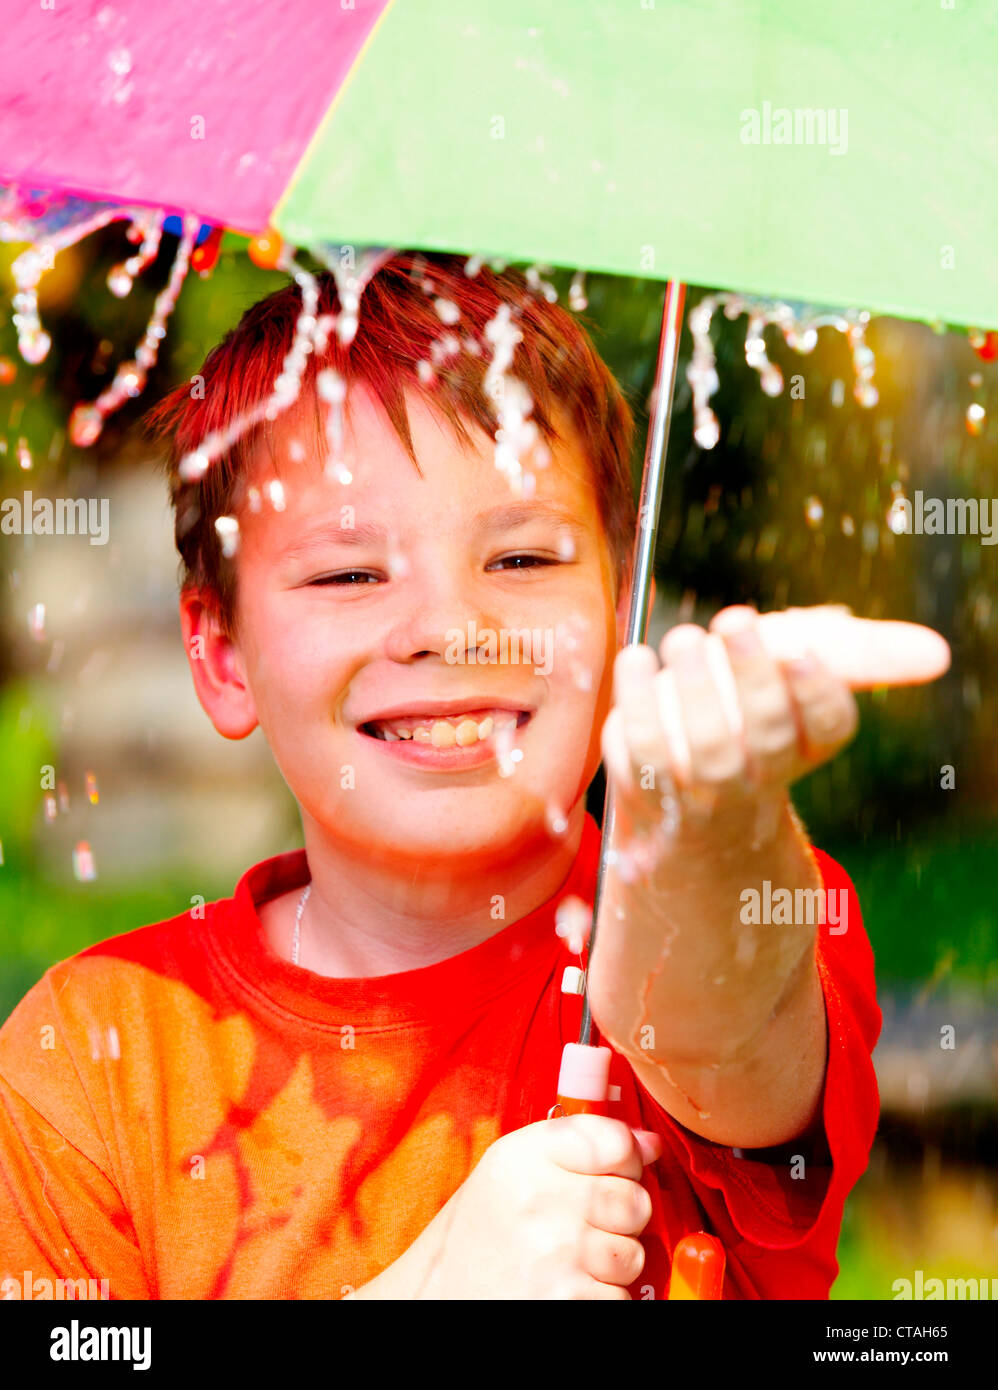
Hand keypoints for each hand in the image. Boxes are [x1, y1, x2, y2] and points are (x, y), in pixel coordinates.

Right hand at [352, 1115, 661, 1299]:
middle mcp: (539, 1198)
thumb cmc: (483, 1232)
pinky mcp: (567, 1301)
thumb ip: (580, 1143)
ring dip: (611, 1265)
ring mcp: (555, 1253)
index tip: (609, 1171)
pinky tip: (566, 1289)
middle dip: (620, 1218)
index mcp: (525, 1155)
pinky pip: (620, 1297)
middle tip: (581, 1226)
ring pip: (633, 1254)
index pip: (616, 1141)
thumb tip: (649, 1144)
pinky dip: (601, 1299)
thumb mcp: (514, 1168)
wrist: (439, 1294)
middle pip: (634, 1199)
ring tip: (569, 1262)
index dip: (624, 1160)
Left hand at [600, 604, 949, 837]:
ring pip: (706, 746)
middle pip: (766, 735)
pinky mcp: (647, 783)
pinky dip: (637, 702)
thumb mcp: (804, 665)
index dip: (817, 691)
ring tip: (685, 636)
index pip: (827, 725)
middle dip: (753, 676)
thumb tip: (937, 654)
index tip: (802, 650)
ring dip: (696, 685)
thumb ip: (864, 653)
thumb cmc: (753, 703)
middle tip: (736, 616)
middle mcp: (759, 773)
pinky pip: (643, 750)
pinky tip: (636, 658)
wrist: (682, 780)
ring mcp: (702, 786)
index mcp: (806, 743)